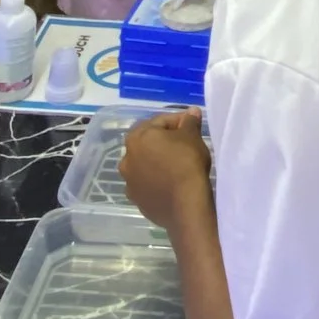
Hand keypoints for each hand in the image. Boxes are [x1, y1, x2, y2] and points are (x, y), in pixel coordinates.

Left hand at [120, 109, 211, 231]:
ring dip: (157, 162)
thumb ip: (189, 122)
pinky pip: (148, 185)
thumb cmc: (187, 163)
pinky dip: (157, 181)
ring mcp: (130, 183)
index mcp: (136, 138)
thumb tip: (191, 112)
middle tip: (185, 144)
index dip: (178, 121)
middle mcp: (127, 159)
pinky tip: (171, 183)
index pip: (160, 122)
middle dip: (164, 141)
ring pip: (145, 166)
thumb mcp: (192, 137)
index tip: (192, 126)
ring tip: (177, 165)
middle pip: (148, 144)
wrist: (186, 205)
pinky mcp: (137, 201)